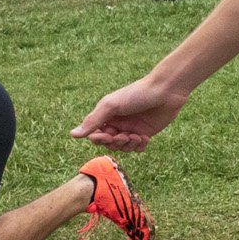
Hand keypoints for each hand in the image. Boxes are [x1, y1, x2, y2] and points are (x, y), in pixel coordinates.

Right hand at [74, 74, 192, 148]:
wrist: (166, 91)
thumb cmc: (137, 94)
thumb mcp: (111, 106)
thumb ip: (93, 121)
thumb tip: (72, 135)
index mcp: (106, 115)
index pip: (95, 135)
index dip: (99, 139)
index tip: (108, 135)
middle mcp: (117, 123)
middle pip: (109, 143)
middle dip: (116, 142)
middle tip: (125, 135)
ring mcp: (131, 129)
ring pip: (123, 147)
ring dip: (129, 145)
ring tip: (137, 136)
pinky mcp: (145, 133)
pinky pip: (137, 148)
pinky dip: (140, 146)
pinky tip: (145, 138)